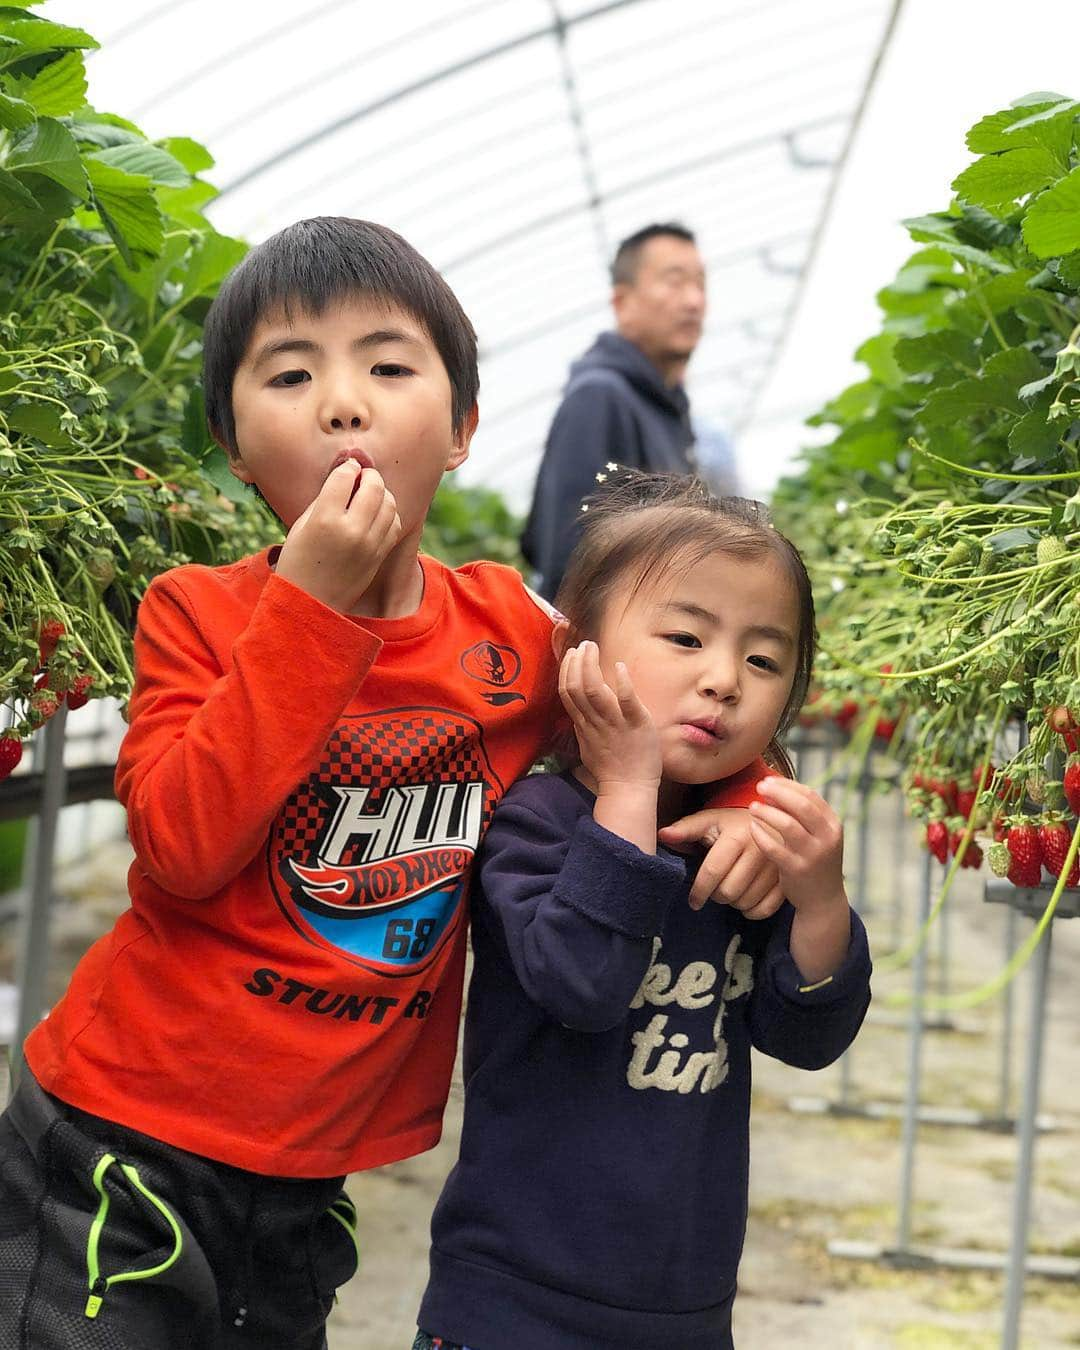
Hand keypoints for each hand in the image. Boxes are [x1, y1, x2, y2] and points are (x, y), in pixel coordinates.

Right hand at [275, 464, 402, 612]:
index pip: (346, 475)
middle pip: (374, 486)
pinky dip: (389, 513)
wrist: (309, 602)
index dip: (347, 466)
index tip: (347, 466)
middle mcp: (351, 530)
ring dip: (382, 492)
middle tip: (363, 475)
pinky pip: (395, 524)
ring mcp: (369, 545)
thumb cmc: (298, 560)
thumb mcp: (302, 524)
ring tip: (370, 494)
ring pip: (389, 503)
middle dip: (370, 475)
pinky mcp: (379, 556)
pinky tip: (376, 514)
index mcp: (325, 519)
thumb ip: (325, 497)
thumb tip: (346, 473)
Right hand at [559, 641, 660, 851]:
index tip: (570, 654)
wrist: (629, 789)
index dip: (566, 670)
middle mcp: (595, 722)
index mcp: (584, 725)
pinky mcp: (638, 725)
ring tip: (592, 647)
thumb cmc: (611, 768)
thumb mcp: (589, 743)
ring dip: (591, 666)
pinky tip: (620, 666)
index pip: (567, 692)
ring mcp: (615, 723)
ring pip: (595, 691)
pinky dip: (622, 683)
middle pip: (576, 688)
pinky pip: (627, 702)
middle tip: (582, 644)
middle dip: (576, 662)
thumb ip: (584, 723)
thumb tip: (580, 707)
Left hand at [659, 808, 782, 914]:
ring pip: (746, 902)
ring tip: (729, 890)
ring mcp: (776, 868)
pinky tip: (745, 901)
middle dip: (716, 895)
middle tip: (714, 889)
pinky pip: (766, 909)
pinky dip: (752, 911)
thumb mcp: (709, 820)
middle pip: (729, 892)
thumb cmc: (732, 822)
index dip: (699, 891)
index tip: (693, 901)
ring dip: (733, 903)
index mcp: (738, 836)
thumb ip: (685, 829)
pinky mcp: (787, 880)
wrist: (772, 820)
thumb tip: (662, 835)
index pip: (713, 872)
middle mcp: (760, 851)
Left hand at [747, 777, 845, 912]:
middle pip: (801, 806)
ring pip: (787, 825)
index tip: (768, 780)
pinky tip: (752, 828)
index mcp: (833, 824)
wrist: (823, 899)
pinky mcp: (797, 869)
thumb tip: (772, 789)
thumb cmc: (814, 859)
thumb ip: (799, 813)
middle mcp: (827, 837)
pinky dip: (760, 835)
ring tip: (752, 808)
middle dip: (777, 793)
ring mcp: (813, 854)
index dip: (787, 785)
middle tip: (758, 788)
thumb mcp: (816, 834)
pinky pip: (774, 847)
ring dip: (766, 812)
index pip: (810, 795)